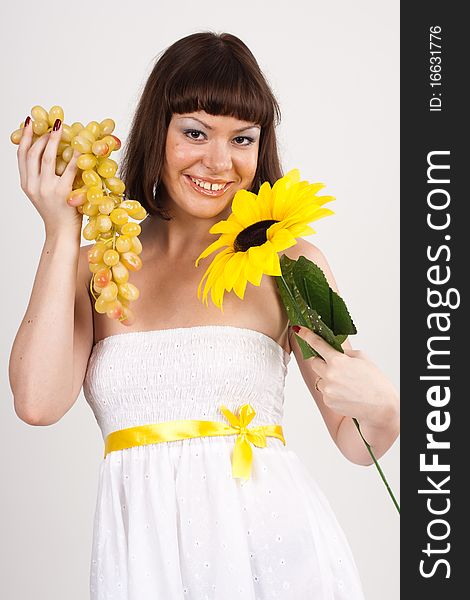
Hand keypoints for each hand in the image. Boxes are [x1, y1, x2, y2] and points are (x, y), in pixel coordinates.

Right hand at [17, 117, 82, 235]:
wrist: (62, 234)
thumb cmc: (58, 213)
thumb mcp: (44, 194)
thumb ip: (43, 176)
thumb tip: (51, 152)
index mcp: (27, 184)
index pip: (21, 156)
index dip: (24, 137)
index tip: (28, 122)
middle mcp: (33, 186)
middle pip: (32, 153)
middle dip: (41, 135)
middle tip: (51, 124)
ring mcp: (47, 189)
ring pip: (47, 158)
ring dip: (53, 140)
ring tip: (61, 128)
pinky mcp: (62, 193)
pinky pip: (68, 169)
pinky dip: (74, 156)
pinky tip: (80, 146)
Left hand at [292, 325, 398, 427]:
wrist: (381, 406)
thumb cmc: (375, 381)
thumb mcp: (362, 358)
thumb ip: (344, 352)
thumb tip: (333, 351)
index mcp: (338, 360)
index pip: (317, 344)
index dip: (306, 335)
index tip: (298, 329)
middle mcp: (329, 374)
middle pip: (314, 362)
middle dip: (322, 362)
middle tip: (337, 366)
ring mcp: (327, 389)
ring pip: (319, 378)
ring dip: (327, 378)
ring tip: (346, 383)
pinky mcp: (327, 400)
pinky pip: (324, 391)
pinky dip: (331, 390)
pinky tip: (345, 392)